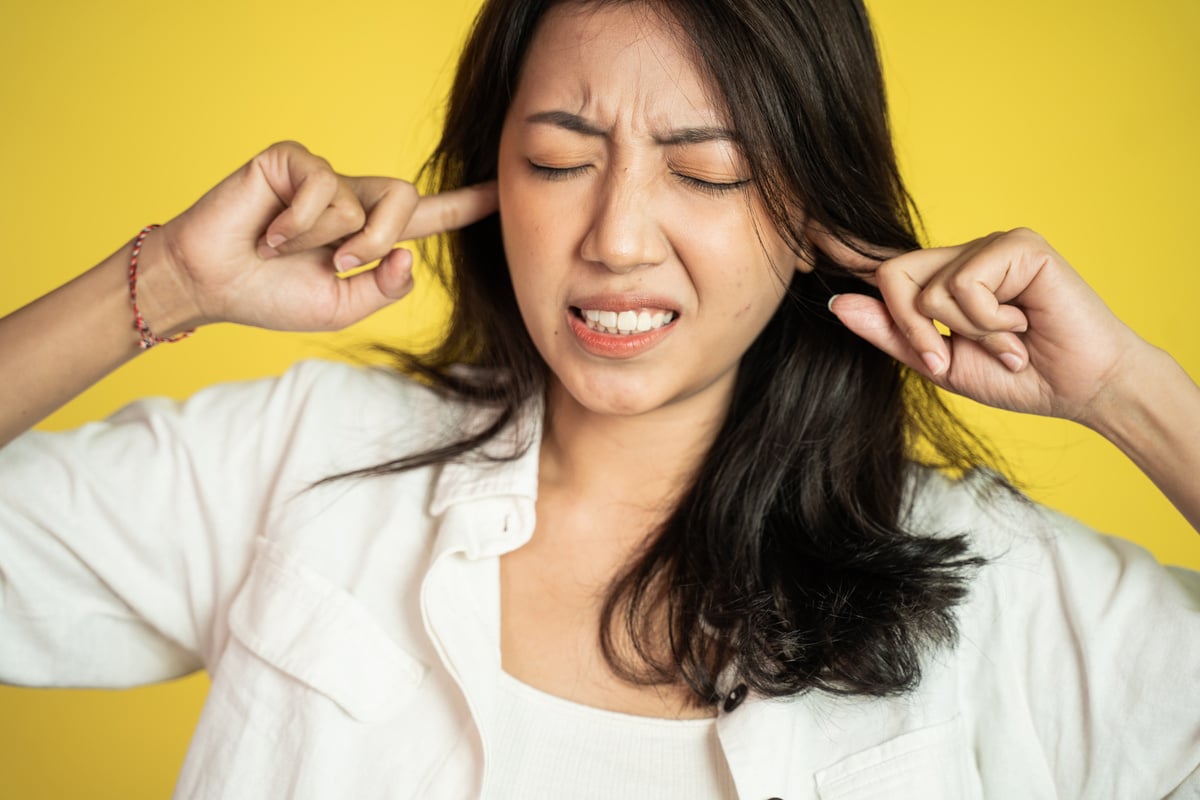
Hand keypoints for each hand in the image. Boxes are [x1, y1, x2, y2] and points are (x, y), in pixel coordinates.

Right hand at [144, 141, 496, 332]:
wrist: (212, 285)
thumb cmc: (272, 296)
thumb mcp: (341, 307)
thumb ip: (382, 290)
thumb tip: (406, 256)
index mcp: (370, 235)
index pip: (428, 217)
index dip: (465, 205)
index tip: (501, 192)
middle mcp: (353, 198)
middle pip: (406, 200)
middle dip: (376, 240)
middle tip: (335, 263)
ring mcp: (322, 176)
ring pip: (360, 203)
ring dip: (324, 241)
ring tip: (282, 249)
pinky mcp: (290, 161)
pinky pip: (320, 189)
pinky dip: (295, 225)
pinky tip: (268, 235)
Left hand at [818, 228, 1149, 427]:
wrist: (1082, 388)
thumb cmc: (1017, 377)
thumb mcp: (940, 363)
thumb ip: (892, 334)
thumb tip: (837, 303)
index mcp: (941, 280)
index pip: (884, 263)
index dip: (844, 250)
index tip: (806, 234)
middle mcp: (962, 255)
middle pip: (892, 275)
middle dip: (912, 330)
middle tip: (948, 361)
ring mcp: (989, 245)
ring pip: (927, 287)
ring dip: (965, 333)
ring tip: (1007, 343)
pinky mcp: (1018, 244)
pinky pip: (965, 285)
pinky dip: (989, 322)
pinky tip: (1023, 325)